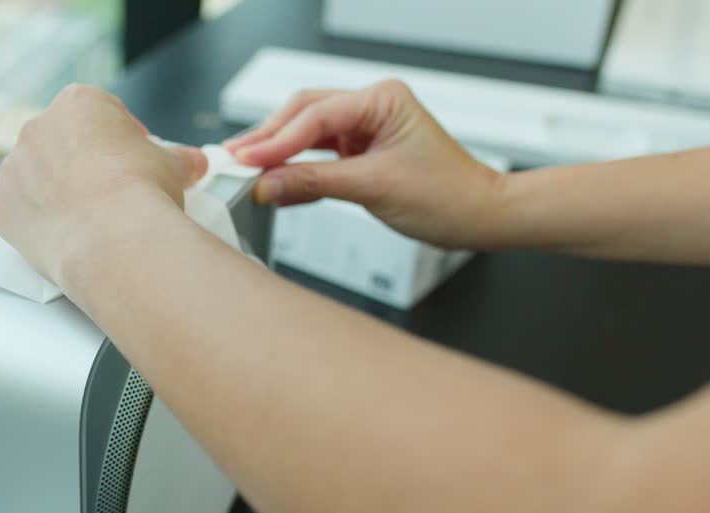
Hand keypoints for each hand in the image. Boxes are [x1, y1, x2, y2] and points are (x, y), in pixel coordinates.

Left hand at [0, 84, 207, 293]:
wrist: (115, 241)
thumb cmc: (142, 193)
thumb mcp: (173, 166)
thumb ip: (179, 159)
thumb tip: (194, 163)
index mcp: (78, 103)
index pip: (102, 112)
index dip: (124, 137)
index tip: (137, 158)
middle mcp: (38, 129)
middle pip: (64, 143)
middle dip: (87, 164)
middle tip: (114, 192)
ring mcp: (14, 170)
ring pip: (37, 178)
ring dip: (59, 192)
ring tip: (92, 220)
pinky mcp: (4, 211)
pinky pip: (24, 213)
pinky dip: (43, 224)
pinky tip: (71, 238)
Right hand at [224, 80, 502, 248]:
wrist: (476, 216)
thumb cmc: (447, 195)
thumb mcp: (373, 188)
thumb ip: (314, 183)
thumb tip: (267, 185)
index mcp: (382, 99)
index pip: (315, 116)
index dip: (276, 140)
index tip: (246, 160)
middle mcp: (372, 106)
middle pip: (303, 115)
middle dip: (268, 139)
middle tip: (233, 160)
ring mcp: (365, 128)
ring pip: (306, 134)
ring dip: (277, 153)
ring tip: (244, 169)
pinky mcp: (360, 151)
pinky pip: (318, 156)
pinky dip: (295, 169)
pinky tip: (273, 181)